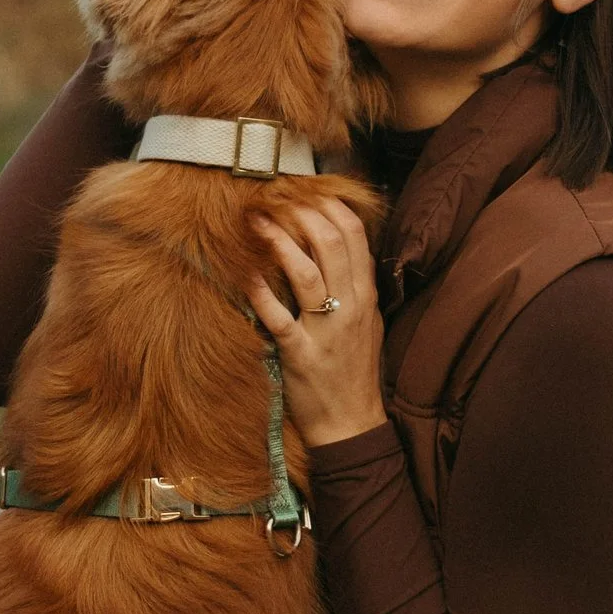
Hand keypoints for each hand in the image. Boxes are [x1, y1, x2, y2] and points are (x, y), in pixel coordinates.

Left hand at [248, 201, 385, 446]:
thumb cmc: (354, 370)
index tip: (306, 190)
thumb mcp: (366, 323)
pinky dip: (262, 295)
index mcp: (366, 296)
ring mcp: (326, 332)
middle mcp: (350, 308)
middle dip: (303, 214)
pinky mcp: (301, 356)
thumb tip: (338, 243)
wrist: (351, 424)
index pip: (356, 236)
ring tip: (257, 221)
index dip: (330, 206)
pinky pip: (279, 319)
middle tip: (277, 197)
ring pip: (307, 274)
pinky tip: (246, 275)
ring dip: (280, 243)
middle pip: (332, 245)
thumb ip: (355, 284)